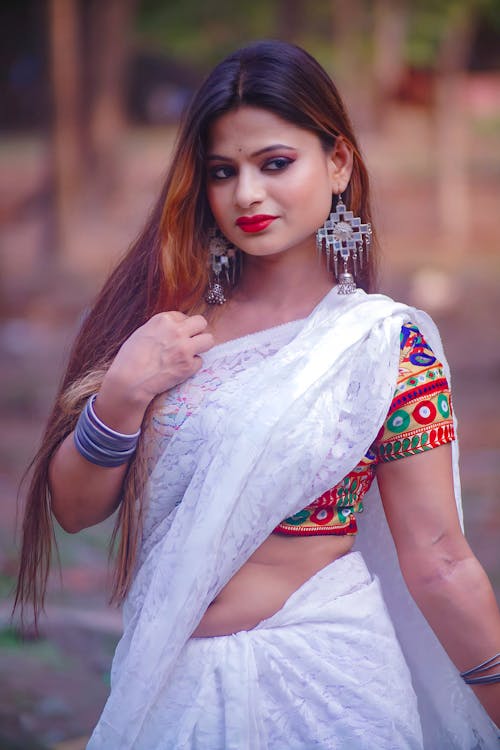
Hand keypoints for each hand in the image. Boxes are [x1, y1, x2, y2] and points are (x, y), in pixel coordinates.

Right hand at [94, 312, 213, 430]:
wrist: (129, 381)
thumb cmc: (130, 358)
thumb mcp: (143, 332)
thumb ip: (162, 328)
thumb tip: (176, 328)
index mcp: (164, 319)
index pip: (184, 316)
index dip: (181, 327)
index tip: (176, 336)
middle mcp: (177, 331)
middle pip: (201, 323)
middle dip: (197, 332)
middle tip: (190, 341)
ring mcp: (185, 348)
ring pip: (209, 340)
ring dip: (201, 346)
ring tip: (190, 353)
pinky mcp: (189, 366)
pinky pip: (200, 361)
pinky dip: (192, 366)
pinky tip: (180, 369)